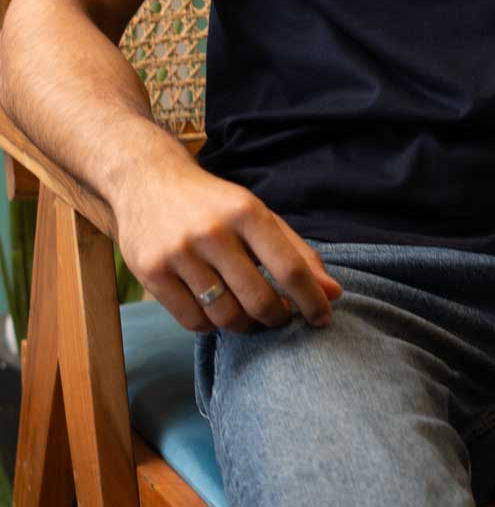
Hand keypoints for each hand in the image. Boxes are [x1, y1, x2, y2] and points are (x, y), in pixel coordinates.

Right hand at [112, 152, 341, 334]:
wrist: (147, 180)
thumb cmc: (213, 204)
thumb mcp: (257, 214)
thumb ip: (297, 253)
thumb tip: (335, 293)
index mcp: (247, 212)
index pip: (289, 268)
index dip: (312, 301)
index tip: (323, 319)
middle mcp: (213, 231)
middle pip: (259, 300)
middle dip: (277, 318)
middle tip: (279, 317)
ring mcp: (179, 252)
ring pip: (226, 316)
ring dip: (245, 326)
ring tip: (248, 315)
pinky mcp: (152, 272)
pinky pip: (193, 321)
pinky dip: (211, 325)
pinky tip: (215, 310)